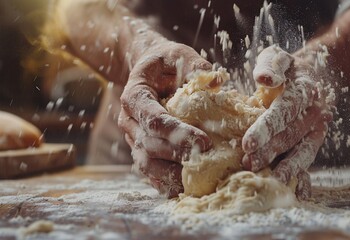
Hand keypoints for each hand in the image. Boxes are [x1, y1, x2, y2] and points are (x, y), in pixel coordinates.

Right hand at [118, 41, 216, 197]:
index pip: (153, 119)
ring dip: (170, 174)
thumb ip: (194, 65)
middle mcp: (129, 120)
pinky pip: (148, 170)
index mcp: (135, 95)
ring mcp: (132, 137)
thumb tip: (216, 82)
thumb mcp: (177, 54)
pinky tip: (183, 189)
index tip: (204, 141)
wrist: (148, 72)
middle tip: (206, 160)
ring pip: (145, 162)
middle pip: (149, 144)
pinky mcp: (140, 149)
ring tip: (196, 180)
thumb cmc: (165, 62)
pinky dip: (163, 182)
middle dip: (178, 154)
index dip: (177, 133)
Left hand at [242, 46, 332, 199]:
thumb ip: (271, 65)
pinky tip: (298, 193)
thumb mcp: (279, 57)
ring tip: (268, 180)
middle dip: (268, 152)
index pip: (284, 111)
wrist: (316, 75)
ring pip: (301, 151)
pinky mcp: (314, 141)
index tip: (247, 144)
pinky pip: (310, 160)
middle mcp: (314, 113)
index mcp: (304, 91)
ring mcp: (316, 130)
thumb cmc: (288, 68)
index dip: (266, 129)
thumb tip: (262, 79)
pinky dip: (305, 177)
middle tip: (247, 164)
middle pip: (290, 136)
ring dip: (285, 167)